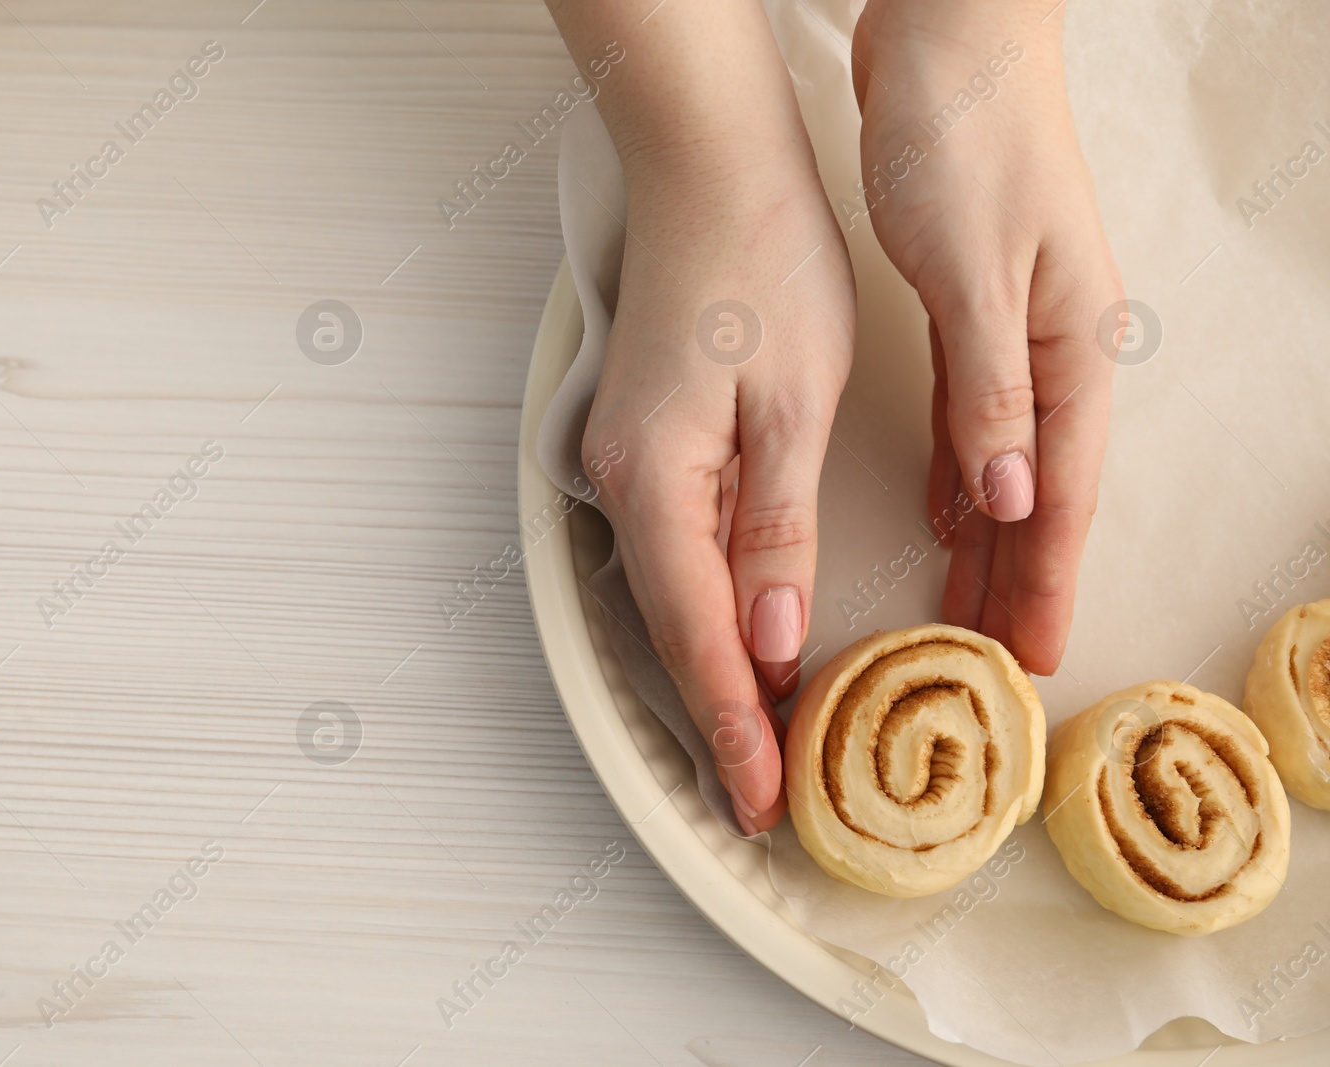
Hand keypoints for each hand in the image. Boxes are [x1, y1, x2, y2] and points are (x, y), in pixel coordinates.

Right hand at [588, 169, 853, 833]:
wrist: (712, 170)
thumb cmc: (761, 265)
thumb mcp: (791, 402)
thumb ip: (774, 527)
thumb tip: (770, 638)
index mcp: (659, 480)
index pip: (700, 635)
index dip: (735, 723)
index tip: (763, 796)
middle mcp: (626, 483)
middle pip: (675, 629)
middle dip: (721, 718)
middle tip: (763, 795)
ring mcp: (629, 464)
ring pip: (675, 596)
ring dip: (717, 671)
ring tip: (762, 740)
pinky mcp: (650, 445)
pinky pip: (680, 551)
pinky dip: (712, 610)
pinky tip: (744, 640)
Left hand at [853, 0, 1122, 674]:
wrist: (950, 45)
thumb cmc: (968, 143)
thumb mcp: (974, 273)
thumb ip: (990, 390)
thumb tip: (1009, 499)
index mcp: (1068, 347)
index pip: (1061, 493)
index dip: (1045, 580)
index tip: (1031, 656)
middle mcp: (1051, 350)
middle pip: (1036, 492)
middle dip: (1018, 580)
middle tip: (992, 662)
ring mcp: (1013, 333)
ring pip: (999, 463)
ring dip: (983, 539)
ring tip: (962, 611)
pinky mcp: (968, 313)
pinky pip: (966, 419)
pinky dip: (954, 473)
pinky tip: (942, 513)